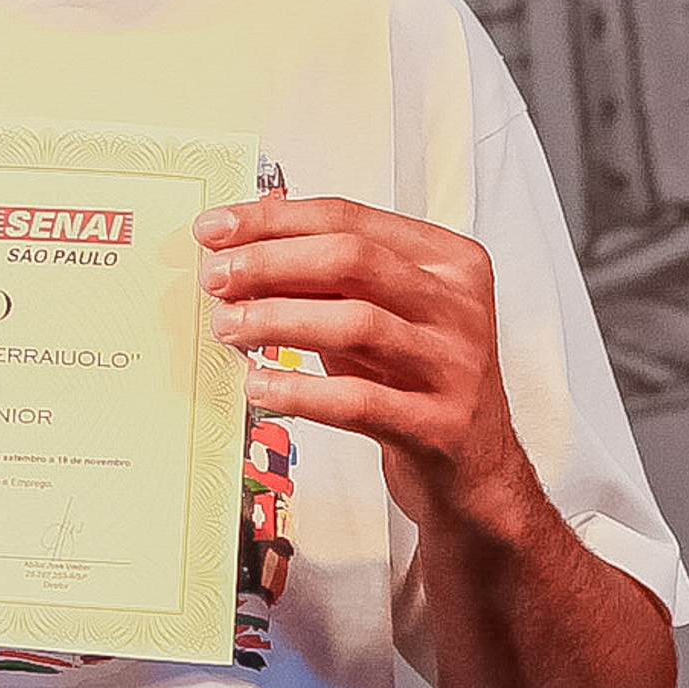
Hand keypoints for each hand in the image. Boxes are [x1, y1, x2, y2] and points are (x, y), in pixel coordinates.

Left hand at [196, 194, 547, 544]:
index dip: (273, 220)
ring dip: (276, 321)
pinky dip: (299, 390)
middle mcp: (459, 306)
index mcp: (448, 261)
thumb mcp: (378, 310)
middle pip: (352, 261)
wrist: (473, 468)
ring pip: (355, 324)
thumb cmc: (414, 377)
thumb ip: (325, 268)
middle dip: (270, 263)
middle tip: (215, 278)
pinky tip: (259, 385)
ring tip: (227, 327)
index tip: (215, 229)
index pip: (350, 219)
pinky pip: (358, 401)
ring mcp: (456, 365)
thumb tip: (247, 228)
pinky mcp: (441, 425)